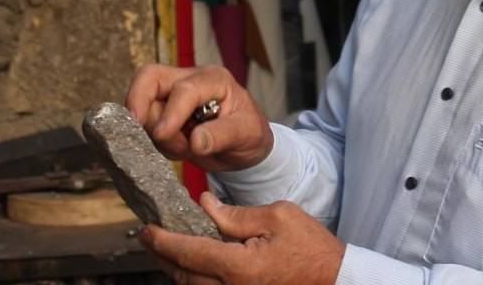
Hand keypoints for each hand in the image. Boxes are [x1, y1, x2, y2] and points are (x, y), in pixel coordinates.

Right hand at [126, 64, 272, 171]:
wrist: (243, 146)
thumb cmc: (249, 133)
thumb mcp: (248, 134)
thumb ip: (222, 136)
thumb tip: (196, 141)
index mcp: (214, 79)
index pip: (183, 89)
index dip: (170, 113)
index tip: (162, 135)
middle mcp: (189, 79)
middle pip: (149, 78)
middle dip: (141, 105)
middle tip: (147, 134)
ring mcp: (172, 94)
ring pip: (142, 102)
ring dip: (152, 130)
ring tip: (182, 148)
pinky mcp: (162, 111)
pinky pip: (144, 123)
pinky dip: (153, 140)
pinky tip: (177, 149)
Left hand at [140, 192, 345, 284]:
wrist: (336, 280)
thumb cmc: (312, 247)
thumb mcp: (277, 217)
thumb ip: (236, 213)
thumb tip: (205, 205)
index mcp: (238, 267)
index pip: (189, 252)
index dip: (163, 241)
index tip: (146, 229)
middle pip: (183, 276)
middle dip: (162, 256)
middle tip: (147, 237)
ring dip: (175, 269)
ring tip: (163, 249)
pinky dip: (194, 278)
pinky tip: (190, 265)